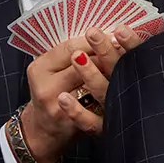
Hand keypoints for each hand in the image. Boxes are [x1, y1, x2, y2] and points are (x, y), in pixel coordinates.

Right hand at [20, 27, 146, 161]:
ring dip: (109, 71)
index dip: (93, 39)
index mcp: (40, 68)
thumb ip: (69, 54)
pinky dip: (105, 97)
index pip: (69, 47)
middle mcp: (46, 88)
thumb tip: (102, 34)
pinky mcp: (72, 125)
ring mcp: (57, 108)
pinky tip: (117, 89)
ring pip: (90, 85)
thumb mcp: (51, 71)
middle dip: (105, 52)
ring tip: (123, 61)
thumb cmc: (51, 94)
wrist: (42, 130)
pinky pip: (92, 112)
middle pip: (81, 63)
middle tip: (122, 44)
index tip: (111, 32)